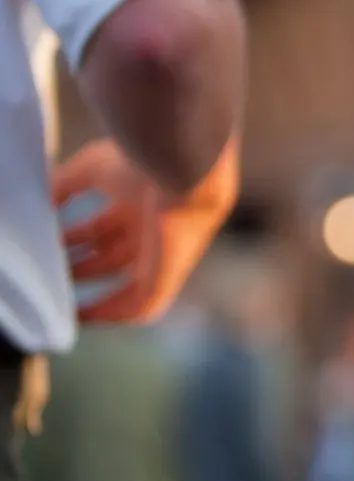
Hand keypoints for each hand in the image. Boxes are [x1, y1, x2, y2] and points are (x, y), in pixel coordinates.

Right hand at [51, 138, 238, 324]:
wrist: (183, 174)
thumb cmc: (141, 164)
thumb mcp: (91, 170)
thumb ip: (64, 186)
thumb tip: (42, 204)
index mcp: (141, 202)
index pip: (105, 226)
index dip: (76, 237)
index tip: (47, 244)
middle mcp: (154, 229)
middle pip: (113, 255)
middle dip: (79, 265)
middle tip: (48, 270)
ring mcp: (164, 253)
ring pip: (127, 281)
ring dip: (94, 288)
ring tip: (60, 300)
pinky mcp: (169, 274)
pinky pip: (143, 304)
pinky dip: (113, 312)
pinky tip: (83, 316)